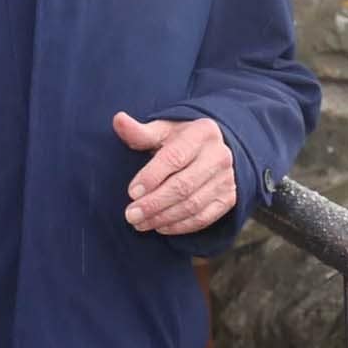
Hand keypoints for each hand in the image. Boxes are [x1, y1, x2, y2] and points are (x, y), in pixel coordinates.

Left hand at [115, 112, 234, 234]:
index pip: (174, 158)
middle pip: (183, 185)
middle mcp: (219, 155)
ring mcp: (226, 178)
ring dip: (163, 217)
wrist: (214, 150)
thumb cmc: (181, 140)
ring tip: (140, 223)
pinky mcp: (229, 198)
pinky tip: (160, 227)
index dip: (151, 177)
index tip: (131, 192)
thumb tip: (118, 119)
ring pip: (192, 204)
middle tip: (130, 215)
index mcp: (202, 133)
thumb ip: (139, 131)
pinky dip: (180, 226)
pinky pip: (204, 217)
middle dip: (154, 204)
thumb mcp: (162, 130)